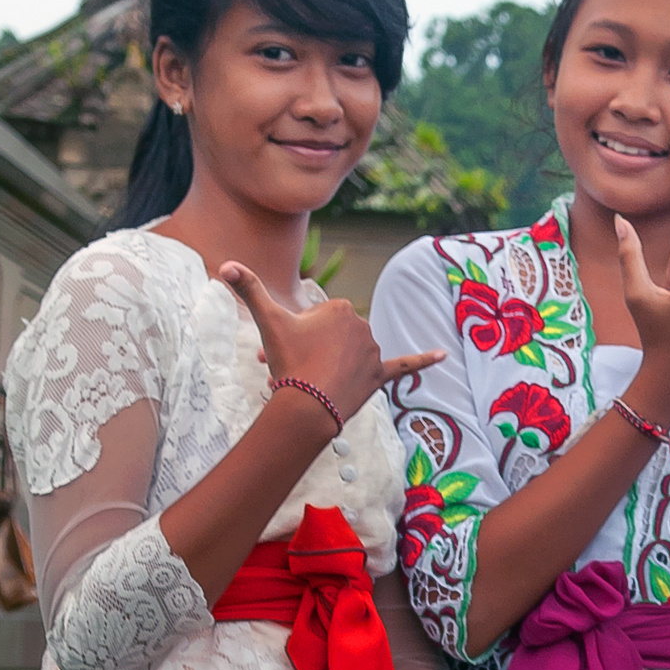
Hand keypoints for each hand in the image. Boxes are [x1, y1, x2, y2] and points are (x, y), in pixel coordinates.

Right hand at [220, 261, 444, 420]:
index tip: (283, 349)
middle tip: (291, 370)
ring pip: (346, 358)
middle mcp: (363, 325)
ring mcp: (373, 351)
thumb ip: (249, 289)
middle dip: (309, 352)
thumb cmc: (289, 361)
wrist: (308, 405)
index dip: (296, 335)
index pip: (316, 319)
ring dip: (328, 368)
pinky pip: (406, 366)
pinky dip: (423, 361)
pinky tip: (443, 355)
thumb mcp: (268, 321)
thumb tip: (226, 264)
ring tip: (309, 384)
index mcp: (340, 308)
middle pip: (330, 339)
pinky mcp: (381, 375)